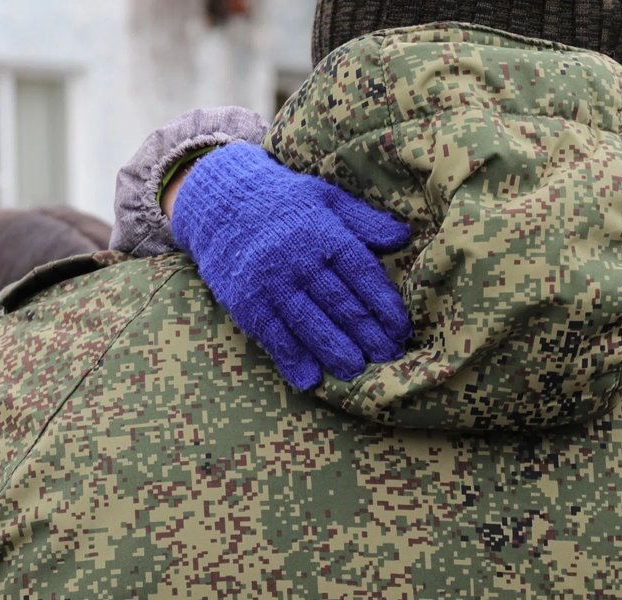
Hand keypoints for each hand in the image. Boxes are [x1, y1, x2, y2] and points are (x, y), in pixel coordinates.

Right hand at [171, 143, 412, 389]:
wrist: (217, 201)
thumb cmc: (281, 201)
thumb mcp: (325, 199)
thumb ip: (364, 221)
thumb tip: (403, 237)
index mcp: (324, 233)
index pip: (362, 273)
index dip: (384, 304)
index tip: (401, 329)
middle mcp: (299, 259)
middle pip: (341, 303)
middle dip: (368, 334)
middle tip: (388, 357)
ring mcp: (271, 283)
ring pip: (310, 323)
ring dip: (335, 351)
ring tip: (355, 371)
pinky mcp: (246, 301)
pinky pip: (273, 334)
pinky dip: (291, 358)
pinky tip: (308, 378)